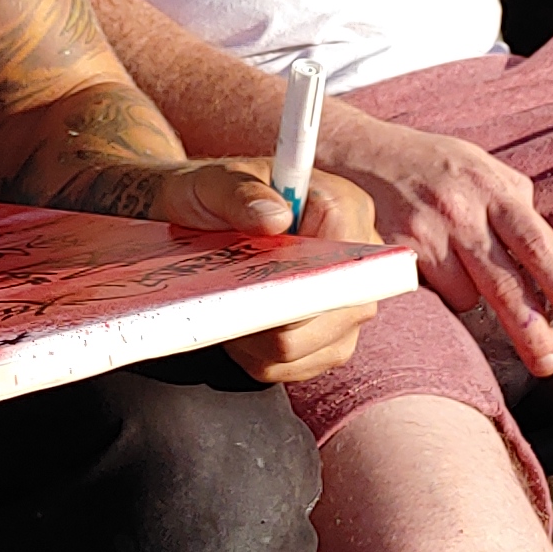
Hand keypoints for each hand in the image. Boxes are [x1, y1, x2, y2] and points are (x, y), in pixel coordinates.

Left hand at [150, 160, 382, 383]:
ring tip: (233, 308)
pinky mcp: (330, 338)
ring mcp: (348, 303)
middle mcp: (357, 257)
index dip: (304, 284)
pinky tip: (241, 330)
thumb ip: (240, 194)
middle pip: (335, 314)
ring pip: (313, 348)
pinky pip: (299, 368)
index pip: (346, 258)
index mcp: (342, 206)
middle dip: (275, 318)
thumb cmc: (207, 195)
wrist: (195, 217)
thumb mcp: (212, 183)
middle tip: (231, 299)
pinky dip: (260, 357)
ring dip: (261, 341)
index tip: (259, 290)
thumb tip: (274, 219)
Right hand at [321, 109, 552, 376]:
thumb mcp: (485, 169)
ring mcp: (425, 235)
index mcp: (494, 191)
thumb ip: (519, 205)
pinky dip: (437, 291)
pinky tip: (429, 264)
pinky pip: (430, 295)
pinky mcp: (394, 255)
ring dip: (470, 296)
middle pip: (504, 285)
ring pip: (464, 298)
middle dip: (530, 330)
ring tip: (457, 264)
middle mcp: (460, 213)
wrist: (367, 154)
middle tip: (548, 362)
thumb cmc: (436, 165)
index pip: (536, 242)